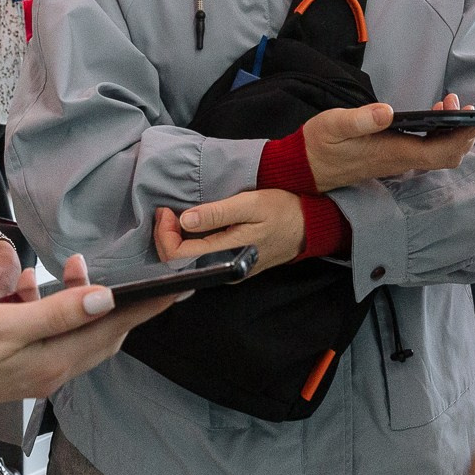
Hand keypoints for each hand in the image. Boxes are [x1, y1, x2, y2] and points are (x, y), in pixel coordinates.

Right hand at [0, 255, 174, 459]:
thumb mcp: (4, 324)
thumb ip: (57, 312)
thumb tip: (105, 300)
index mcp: (55, 360)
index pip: (115, 329)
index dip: (148, 307)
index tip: (180, 289)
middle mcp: (53, 370)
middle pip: (102, 333)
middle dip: (113, 300)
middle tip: (108, 267)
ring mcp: (36, 373)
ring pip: (76, 333)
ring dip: (77, 301)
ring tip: (68, 270)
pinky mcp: (19, 369)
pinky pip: (51, 336)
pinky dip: (51, 311)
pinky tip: (30, 290)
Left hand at [155, 189, 304, 276]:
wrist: (309, 225)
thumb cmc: (282, 210)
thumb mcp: (250, 204)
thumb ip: (217, 214)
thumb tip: (185, 220)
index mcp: (227, 255)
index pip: (179, 257)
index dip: (165, 235)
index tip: (167, 211)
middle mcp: (225, 270)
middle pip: (180, 264)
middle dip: (165, 237)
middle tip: (166, 212)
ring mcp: (228, 270)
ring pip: (189, 264)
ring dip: (175, 241)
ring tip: (174, 218)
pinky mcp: (232, 266)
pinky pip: (201, 261)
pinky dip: (188, 245)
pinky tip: (189, 228)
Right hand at [302, 98, 474, 190]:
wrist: (304, 167)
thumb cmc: (319, 144)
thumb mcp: (333, 125)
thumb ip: (360, 120)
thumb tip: (387, 111)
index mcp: (392, 153)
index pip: (439, 152)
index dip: (461, 137)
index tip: (473, 116)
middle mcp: (400, 161)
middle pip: (447, 155)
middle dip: (462, 131)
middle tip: (458, 101)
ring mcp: (398, 161)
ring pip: (439, 153)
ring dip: (452, 131)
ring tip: (448, 102)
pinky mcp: (394, 157)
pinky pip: (427, 150)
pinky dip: (439, 133)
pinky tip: (434, 115)